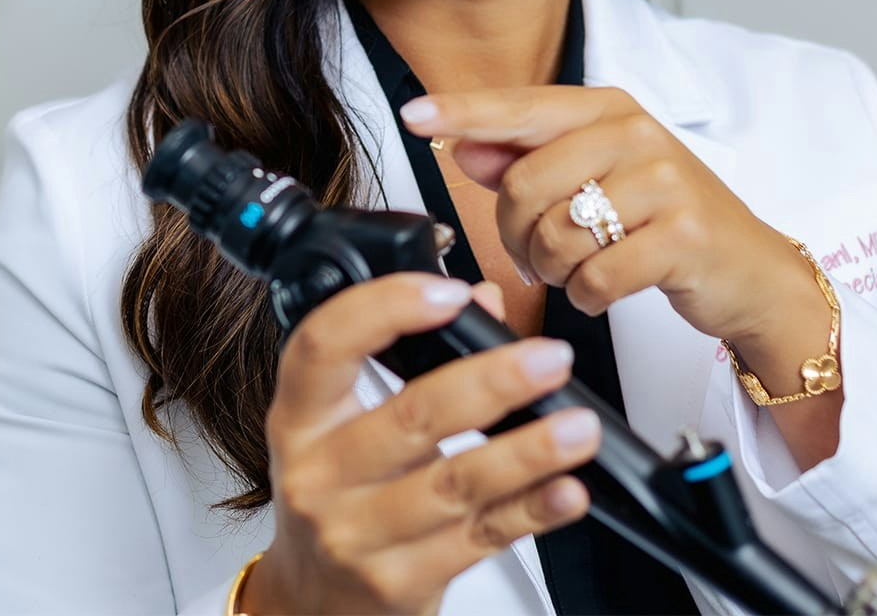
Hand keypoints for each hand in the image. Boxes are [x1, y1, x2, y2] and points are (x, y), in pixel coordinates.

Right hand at [243, 273, 601, 615]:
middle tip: (549, 359)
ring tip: (578, 427)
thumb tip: (485, 304)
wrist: (315, 600)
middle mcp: (318, 476)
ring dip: (527, 451)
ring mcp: (356, 535)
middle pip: (410, 418)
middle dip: (490, 382)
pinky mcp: (400, 582)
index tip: (449, 292)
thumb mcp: (346, 425)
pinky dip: (531, 511)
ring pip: (455, 484)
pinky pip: (480, 539)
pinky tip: (566, 491)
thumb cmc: (337, 495)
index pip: (324, 346)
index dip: (385, 309)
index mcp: (299, 418)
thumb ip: (414, 359)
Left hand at [399, 87, 809, 349]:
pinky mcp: (682, 234)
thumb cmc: (664, 221)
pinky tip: (607, 290)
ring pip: (555, 235)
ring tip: (581, 269)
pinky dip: (589, 296)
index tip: (413, 115)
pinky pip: (594, 277)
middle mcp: (634, 132)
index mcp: (607, 109)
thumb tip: (464, 146)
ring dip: (555, 270)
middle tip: (540, 253)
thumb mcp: (597, 178)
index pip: (518, 106)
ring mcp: (663, 180)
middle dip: (517, 235)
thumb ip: (527, 160)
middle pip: (522, 186)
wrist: (749, 271)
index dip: (461, 112)